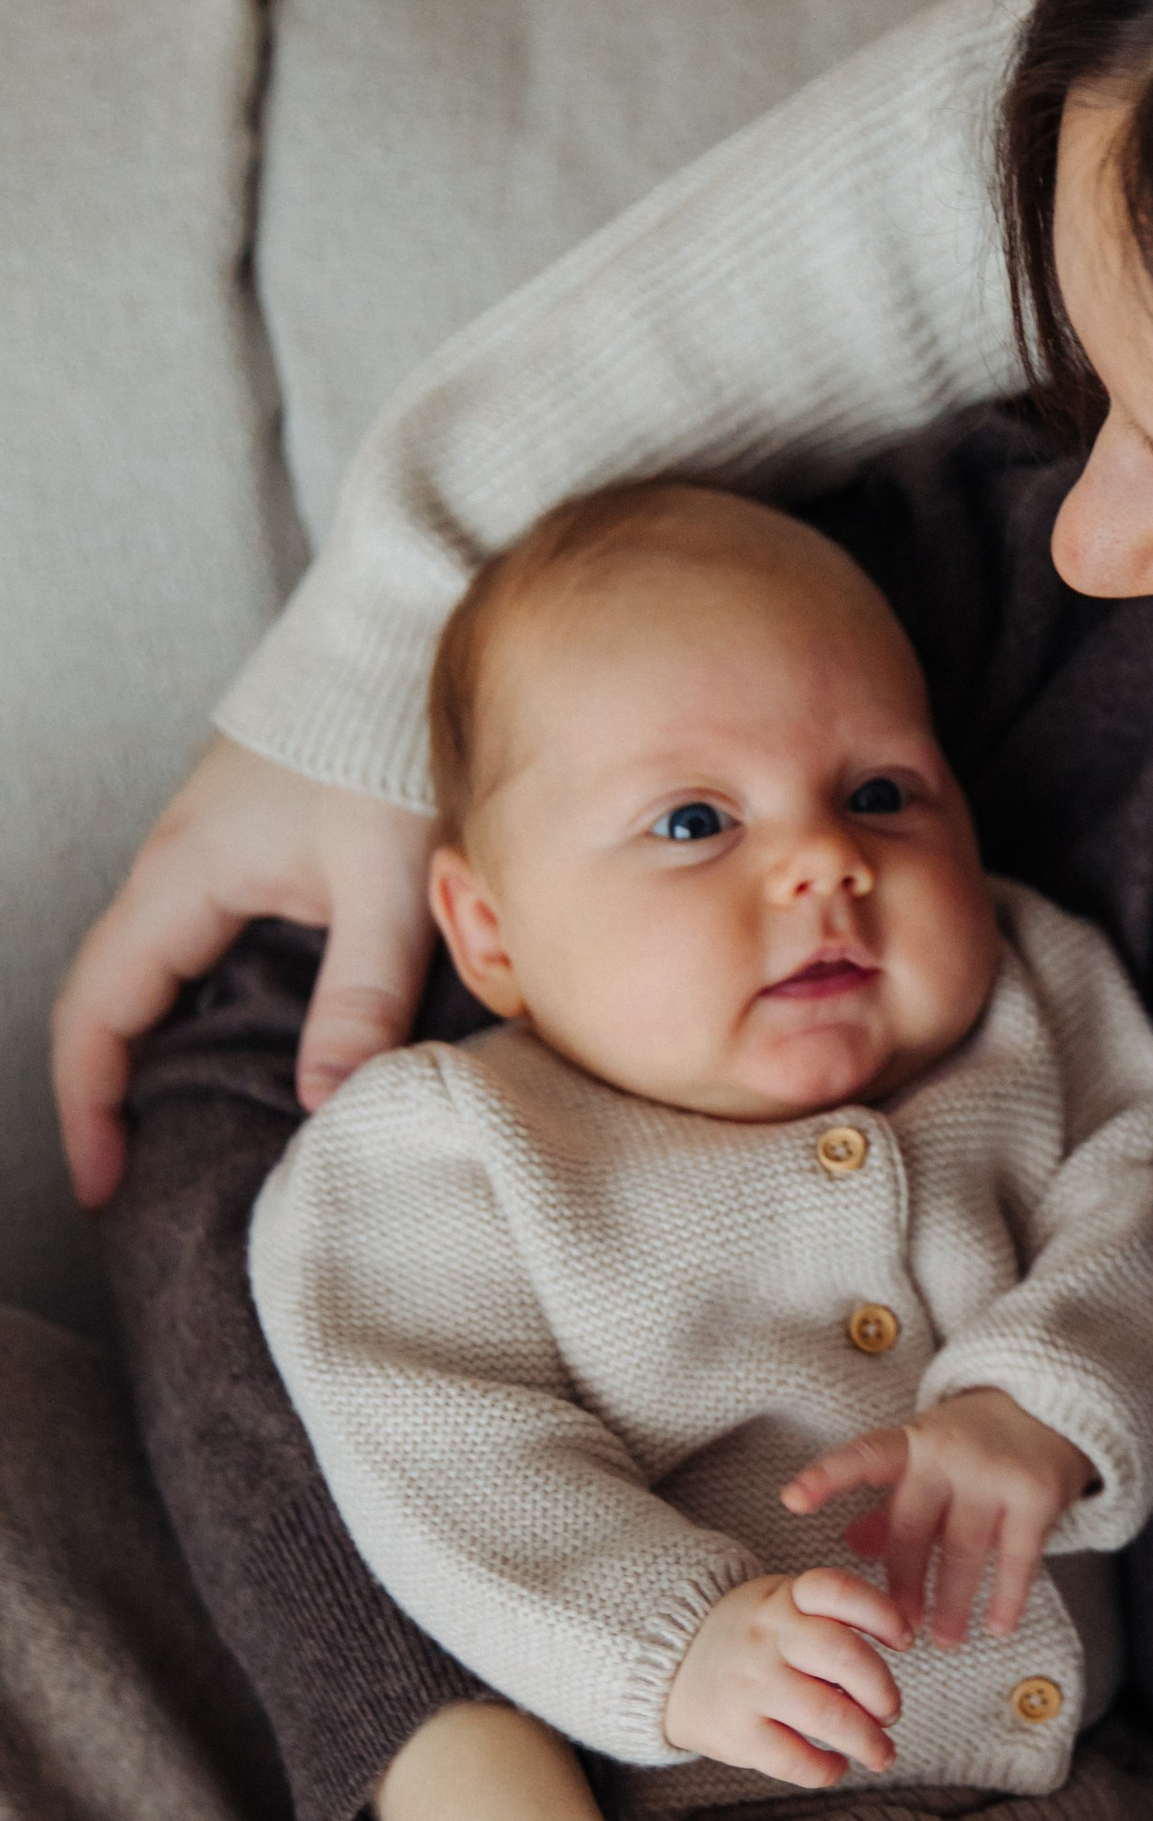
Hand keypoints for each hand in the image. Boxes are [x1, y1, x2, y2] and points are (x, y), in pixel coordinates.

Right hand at [51, 734, 434, 1204]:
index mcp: (179, 880)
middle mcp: (172, 870)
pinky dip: (200, 1013)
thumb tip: (326, 1105)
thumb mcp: (384, 882)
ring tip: (182, 1138)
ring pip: (151, 977)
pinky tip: (248, 1058)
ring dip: (152, 1055)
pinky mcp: (245, 850)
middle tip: (135, 1182)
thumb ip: (361, 995)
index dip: (87, 1107)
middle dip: (108, 1095)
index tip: (103, 1187)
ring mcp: (204, 858)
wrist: (396, 633)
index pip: (96, 1014)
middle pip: (108, 1001)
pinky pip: (195, 951)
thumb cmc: (384, 744)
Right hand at [663, 1569, 911, 1784]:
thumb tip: (901, 1648)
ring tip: (881, 1752)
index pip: (838, 1591)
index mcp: (784, 1598)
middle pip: (845, 1656)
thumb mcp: (778, 1604)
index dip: (883, 1614)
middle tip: (890, 1713)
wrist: (664, 1669)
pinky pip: (795, 1758)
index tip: (904, 1641)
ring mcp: (750, 1684)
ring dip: (869, 1741)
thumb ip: (829, 1617)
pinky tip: (834, 1765)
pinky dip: (827, 1769)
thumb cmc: (748, 1638)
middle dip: (884, 1692)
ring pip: (828, 1714)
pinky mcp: (735, 1733)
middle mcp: (767, 1636)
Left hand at [782, 1387, 1095, 1646]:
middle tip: (897, 1626)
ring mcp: (994, 1474)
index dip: (826, 1477)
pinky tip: (998, 1627)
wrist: (1048, 1407)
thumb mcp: (924, 1461)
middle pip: (913, 1526)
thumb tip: (850, 1546)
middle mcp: (949, 1455)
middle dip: (903, 1581)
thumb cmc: (971, 1445)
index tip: (792, 1500)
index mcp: (912, 1443)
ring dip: (953, 1601)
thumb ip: (887, 1504)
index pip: (862, 1458)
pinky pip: (1018, 1557)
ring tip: (945, 1640)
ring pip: (964, 1549)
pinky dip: (1007, 1596)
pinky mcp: (1036, 1494)